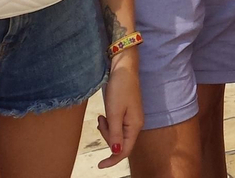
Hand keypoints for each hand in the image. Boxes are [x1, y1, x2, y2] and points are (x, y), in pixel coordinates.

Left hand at [96, 51, 142, 167]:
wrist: (124, 68)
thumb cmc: (120, 89)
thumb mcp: (114, 112)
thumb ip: (114, 134)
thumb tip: (116, 152)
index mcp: (135, 126)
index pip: (125, 150)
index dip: (113, 160)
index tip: (99, 165)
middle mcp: (135, 124)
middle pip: (119, 143)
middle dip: (107, 137)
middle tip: (101, 121)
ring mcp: (132, 118)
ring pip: (116, 134)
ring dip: (106, 129)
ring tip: (102, 116)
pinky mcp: (127, 113)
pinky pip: (116, 126)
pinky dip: (108, 123)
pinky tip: (105, 114)